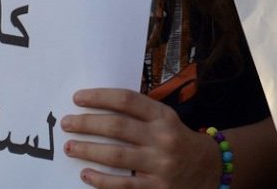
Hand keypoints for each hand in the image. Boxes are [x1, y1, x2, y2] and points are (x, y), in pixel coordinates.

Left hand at [63, 88, 220, 188]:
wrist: (210, 170)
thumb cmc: (177, 140)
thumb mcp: (165, 119)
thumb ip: (139, 113)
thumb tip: (97, 107)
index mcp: (163, 116)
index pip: (127, 100)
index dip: (100, 96)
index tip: (77, 98)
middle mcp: (162, 138)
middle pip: (117, 126)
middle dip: (87, 123)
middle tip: (67, 123)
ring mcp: (160, 165)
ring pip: (116, 156)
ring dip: (88, 150)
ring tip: (70, 146)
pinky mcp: (157, 188)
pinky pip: (122, 185)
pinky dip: (101, 180)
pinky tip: (85, 174)